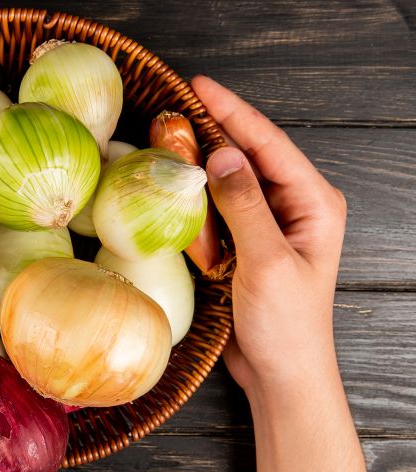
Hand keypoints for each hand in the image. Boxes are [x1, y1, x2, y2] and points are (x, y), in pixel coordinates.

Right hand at [191, 76, 347, 396]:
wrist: (281, 373)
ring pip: (232, 179)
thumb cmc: (287, 325)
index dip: (234, 112)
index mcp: (314, 203)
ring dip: (203, 160)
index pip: (270, 144)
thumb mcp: (267, 262)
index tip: (200, 86)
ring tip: (169, 137)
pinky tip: (176, 184)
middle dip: (215, 129)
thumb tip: (222, 154)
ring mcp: (269, 223)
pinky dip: (198, 194)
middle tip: (175, 108)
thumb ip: (246, 206)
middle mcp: (294, 206)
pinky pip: (220, 207)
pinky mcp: (246, 242)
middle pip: (251, 154)